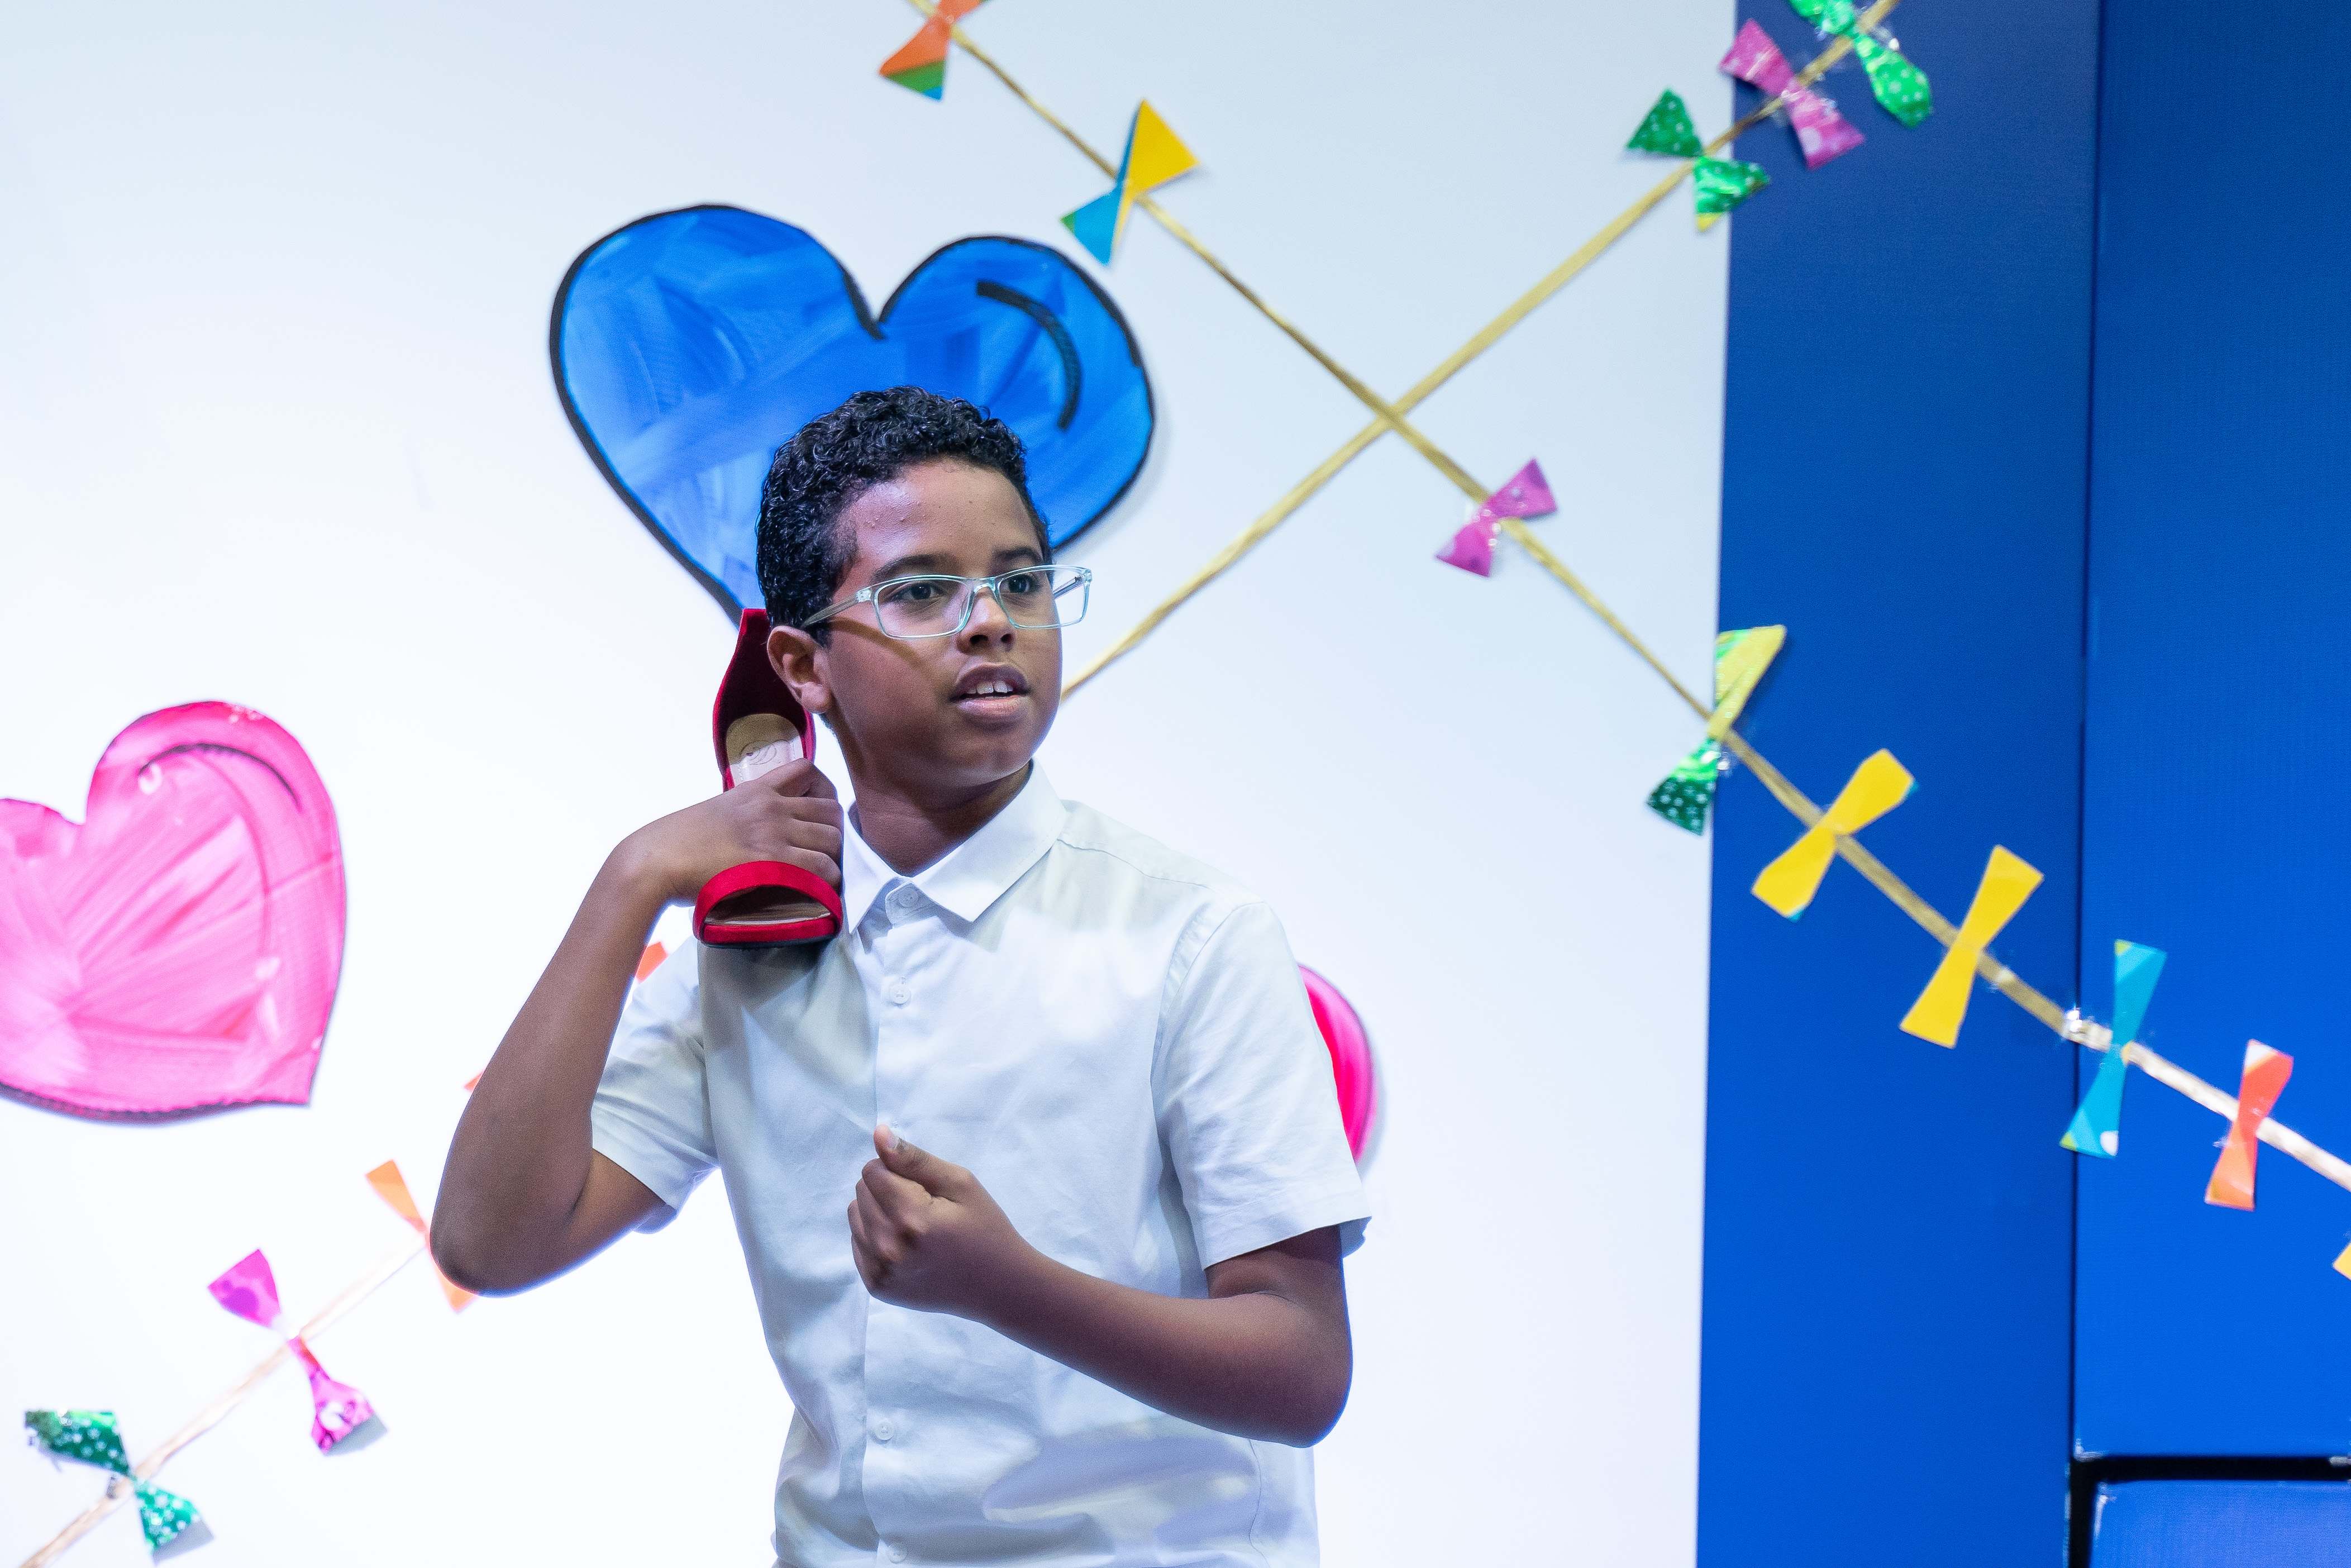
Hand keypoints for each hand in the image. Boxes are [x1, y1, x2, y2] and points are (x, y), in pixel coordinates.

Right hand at [616, 759, 844, 903]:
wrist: (654, 860)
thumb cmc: (677, 843)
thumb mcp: (717, 813)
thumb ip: (743, 815)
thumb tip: (755, 834)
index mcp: (755, 790)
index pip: (807, 770)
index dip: (823, 791)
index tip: (818, 815)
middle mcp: (770, 805)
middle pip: (831, 808)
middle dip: (834, 832)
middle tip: (824, 854)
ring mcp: (772, 831)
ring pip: (832, 837)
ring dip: (832, 858)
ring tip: (822, 875)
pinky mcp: (772, 860)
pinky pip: (821, 866)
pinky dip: (827, 879)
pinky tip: (819, 889)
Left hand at [847, 1126, 1036, 1317]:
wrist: (996, 1286)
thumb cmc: (984, 1228)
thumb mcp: (960, 1184)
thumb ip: (915, 1159)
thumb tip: (879, 1134)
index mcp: (912, 1218)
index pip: (872, 1171)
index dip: (896, 1170)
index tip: (922, 1186)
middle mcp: (889, 1248)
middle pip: (861, 1192)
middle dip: (886, 1190)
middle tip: (923, 1206)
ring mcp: (880, 1272)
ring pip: (854, 1216)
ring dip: (877, 1212)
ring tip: (912, 1225)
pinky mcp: (876, 1287)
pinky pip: (857, 1243)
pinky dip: (875, 1237)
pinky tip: (905, 1245)